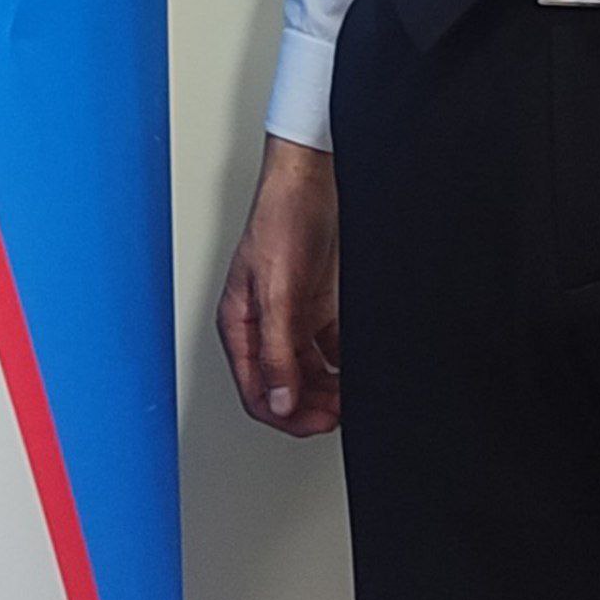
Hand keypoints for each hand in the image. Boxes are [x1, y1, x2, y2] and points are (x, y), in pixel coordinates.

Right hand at [215, 135, 340, 436]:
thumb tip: (280, 402)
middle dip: (311, 404)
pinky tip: (357, 364)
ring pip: (310, 371)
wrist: (312, 177)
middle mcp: (265, 324)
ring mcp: (293, 314)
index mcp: (241, 325)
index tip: (319, 422)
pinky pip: (330, 346)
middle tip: (341, 411)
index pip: (257, 391)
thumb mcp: (276, 291)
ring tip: (351, 392)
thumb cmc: (279, 218)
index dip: (286, 415)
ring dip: (329, 387)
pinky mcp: (319, 302)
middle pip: (285, 387)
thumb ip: (277, 350)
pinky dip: (343, 361)